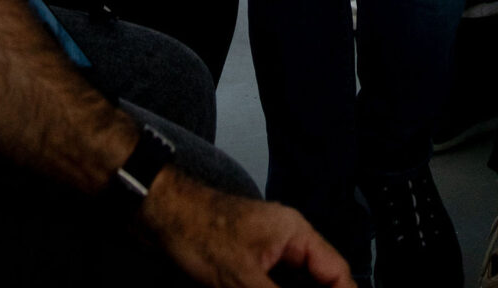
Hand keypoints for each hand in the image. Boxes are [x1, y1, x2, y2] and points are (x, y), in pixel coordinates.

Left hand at [143, 167, 353, 285]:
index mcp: (295, 233)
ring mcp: (267, 252)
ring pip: (293, 284)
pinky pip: (272, 284)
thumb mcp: (244, 279)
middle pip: (317, 280)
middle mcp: (286, 241)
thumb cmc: (199, 231)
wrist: (161, 215)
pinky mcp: (247, 263)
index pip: (336, 270)